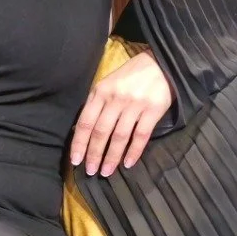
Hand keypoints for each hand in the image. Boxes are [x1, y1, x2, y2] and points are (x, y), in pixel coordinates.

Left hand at [70, 49, 172, 174]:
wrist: (161, 63)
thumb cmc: (130, 76)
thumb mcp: (107, 84)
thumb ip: (96, 104)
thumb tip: (82, 131)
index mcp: (100, 92)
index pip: (85, 122)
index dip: (79, 142)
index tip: (75, 160)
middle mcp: (115, 99)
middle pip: (100, 131)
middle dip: (94, 154)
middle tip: (91, 171)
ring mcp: (134, 104)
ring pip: (119, 136)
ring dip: (111, 157)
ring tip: (106, 172)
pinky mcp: (153, 110)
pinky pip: (141, 135)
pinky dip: (134, 151)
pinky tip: (128, 163)